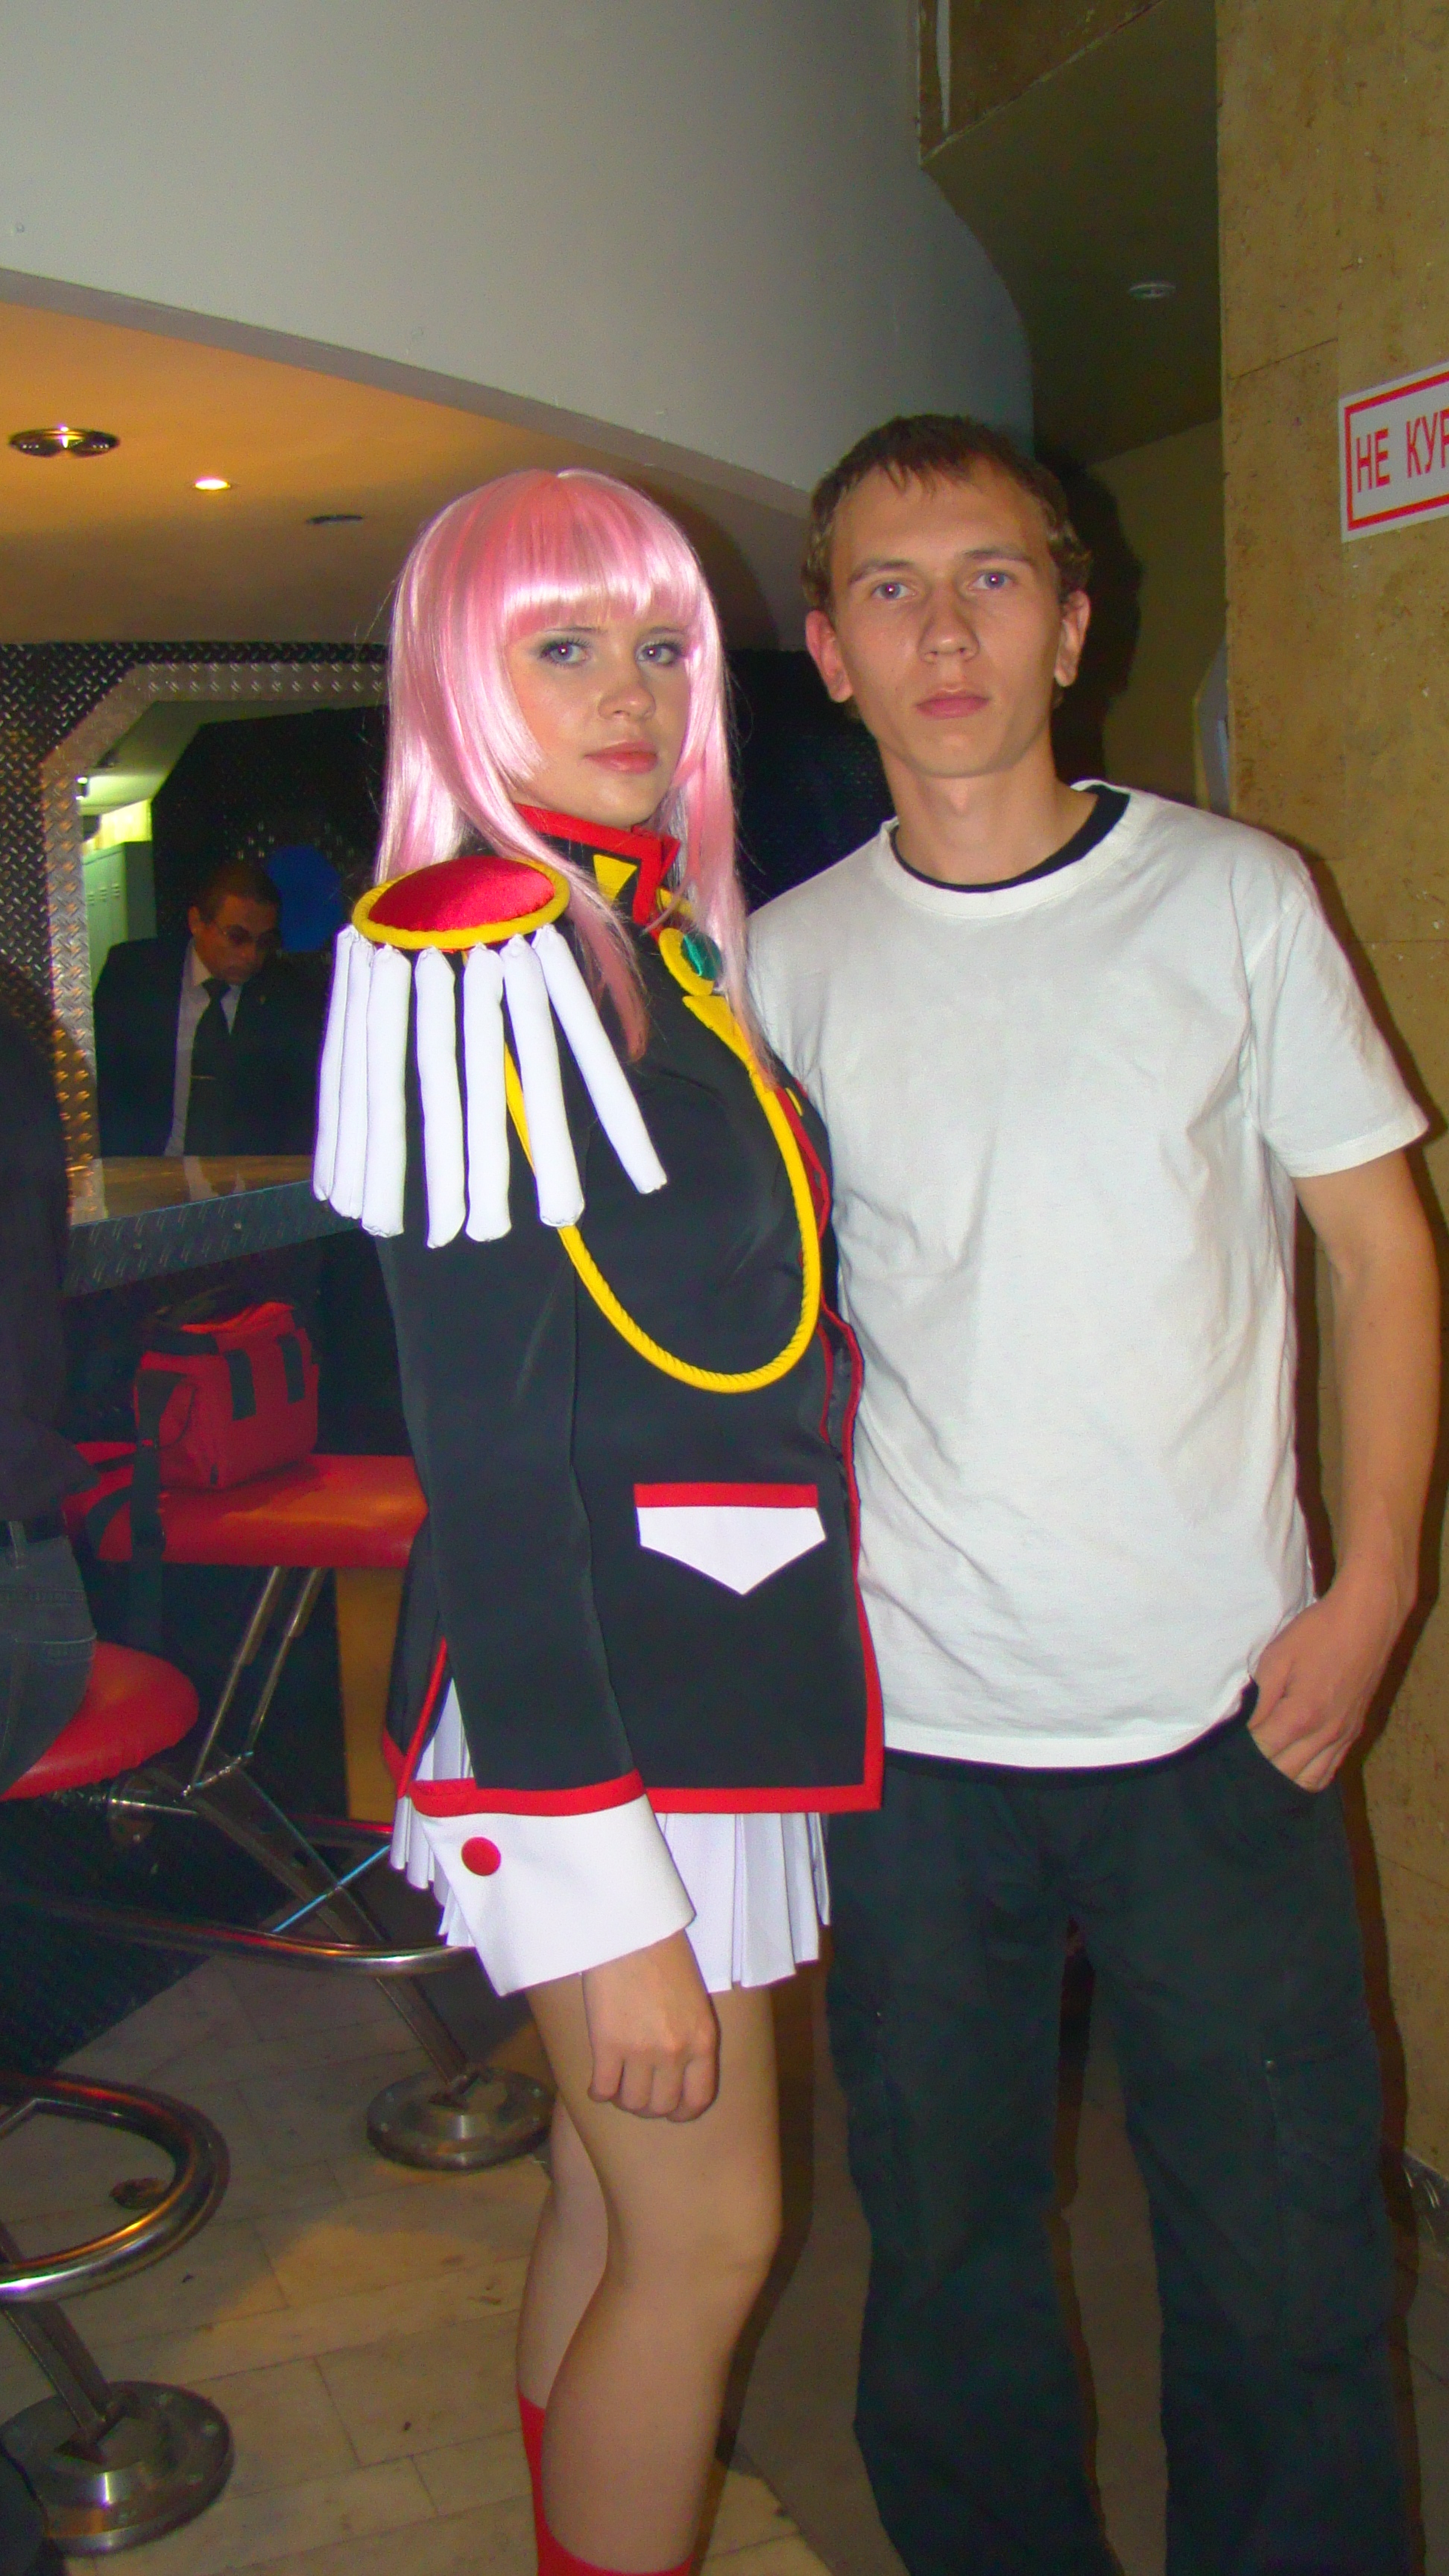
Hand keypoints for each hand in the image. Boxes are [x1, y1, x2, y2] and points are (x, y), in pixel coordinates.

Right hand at [582, 1931, 718, 2121]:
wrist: (631, 1929)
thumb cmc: (664, 1955)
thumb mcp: (694, 1999)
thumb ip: (690, 2036)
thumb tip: (677, 2069)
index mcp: (703, 2039)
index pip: (698, 2098)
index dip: (682, 2112)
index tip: (671, 2110)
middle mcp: (676, 2052)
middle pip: (661, 2106)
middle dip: (649, 2106)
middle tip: (637, 2093)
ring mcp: (641, 2051)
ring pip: (632, 2102)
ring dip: (622, 2099)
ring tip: (617, 2085)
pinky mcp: (608, 2045)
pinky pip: (602, 2089)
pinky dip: (598, 2092)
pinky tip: (596, 2084)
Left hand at [1250, 1565, 1409, 1789]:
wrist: (1367, 1619)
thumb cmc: (1317, 1633)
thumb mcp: (1277, 1658)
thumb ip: (1260, 1699)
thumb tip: (1244, 1728)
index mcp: (1301, 1716)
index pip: (1263, 1751)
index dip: (1243, 1750)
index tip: (1228, 1745)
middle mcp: (1326, 1734)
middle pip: (1285, 1772)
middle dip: (1260, 1768)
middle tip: (1240, 1759)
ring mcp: (1344, 1736)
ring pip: (1310, 1779)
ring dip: (1285, 1777)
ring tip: (1264, 1768)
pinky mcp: (1355, 1732)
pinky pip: (1331, 1769)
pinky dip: (1310, 1774)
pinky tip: (1294, 1768)